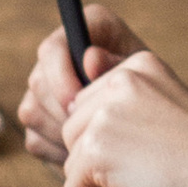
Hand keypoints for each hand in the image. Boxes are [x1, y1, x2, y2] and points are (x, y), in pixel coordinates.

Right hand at [18, 3, 141, 163]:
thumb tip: (90, 58)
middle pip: (38, 82)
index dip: (61, 76)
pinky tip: (86, 155)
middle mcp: (58, 56)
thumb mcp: (142, 78)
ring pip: (32, 112)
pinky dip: (59, 152)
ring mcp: (44, 89)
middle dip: (63, 111)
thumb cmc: (153, 96)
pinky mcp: (39, 121)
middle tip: (91, 129)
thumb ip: (117, 66)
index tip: (80, 103)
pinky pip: (34, 139)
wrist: (155, 127)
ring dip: (62, 133)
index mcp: (85, 31)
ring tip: (94, 143)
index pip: (53, 48)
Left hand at [57, 49, 187, 186]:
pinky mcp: (95, 149)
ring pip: (71, 161)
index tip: (159, 153)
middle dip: (103, 165)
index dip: (118, 143)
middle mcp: (119, 80)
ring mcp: (104, 113)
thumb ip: (125, 107)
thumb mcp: (167, 113)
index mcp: (138, 65)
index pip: (91, 108)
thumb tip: (66, 106)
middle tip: (152, 177)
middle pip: (76, 133)